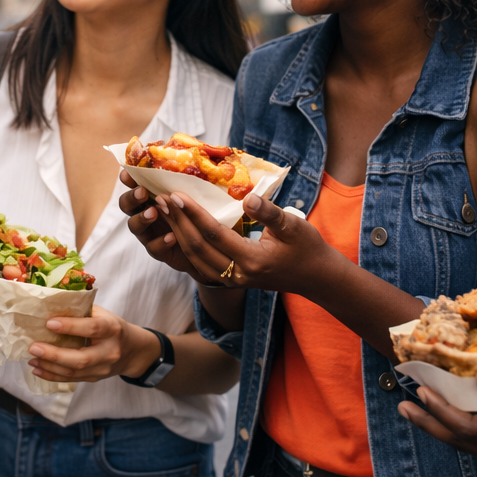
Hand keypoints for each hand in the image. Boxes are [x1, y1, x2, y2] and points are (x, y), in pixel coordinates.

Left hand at [27, 306, 161, 384]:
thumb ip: (82, 311)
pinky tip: (38, 370)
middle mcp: (109, 351)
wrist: (134, 351)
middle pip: (81, 359)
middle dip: (54, 355)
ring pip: (74, 372)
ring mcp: (103, 368)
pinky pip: (72, 379)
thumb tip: (51, 306)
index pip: (92, 329)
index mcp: (112, 329)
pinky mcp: (95, 378)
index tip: (49, 323)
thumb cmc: (113, 327)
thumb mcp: (104, 314)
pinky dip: (53, 376)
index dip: (71, 327)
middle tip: (33, 347)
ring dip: (49, 367)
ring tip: (32, 359)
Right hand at [120, 171, 200, 277]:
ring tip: (154, 212)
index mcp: (151, 196)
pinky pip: (153, 248)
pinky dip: (160, 242)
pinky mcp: (159, 251)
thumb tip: (195, 155)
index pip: (134, 184)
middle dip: (131, 197)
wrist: (209, 245)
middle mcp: (145, 212)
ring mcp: (150, 233)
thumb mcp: (194, 193)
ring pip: (134, 226)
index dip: (128, 178)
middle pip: (126, 205)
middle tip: (142, 192)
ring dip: (142, 217)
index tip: (127, 172)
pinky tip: (171, 236)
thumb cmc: (198, 213)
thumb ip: (188, 180)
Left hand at [157, 190, 341, 296]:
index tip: (176, 194)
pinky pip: (201, 265)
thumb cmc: (307, 247)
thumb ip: (270, 213)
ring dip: (178, 234)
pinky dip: (187, 246)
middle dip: (177, 223)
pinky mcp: (231, 280)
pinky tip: (178, 230)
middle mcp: (238, 275)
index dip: (192, 214)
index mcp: (252, 260)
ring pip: (195, 259)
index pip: (214, 234)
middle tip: (161, 199)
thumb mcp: (294, 226)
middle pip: (197, 248)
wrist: (316, 277)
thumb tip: (248, 198)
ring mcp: (233, 281)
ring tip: (164, 212)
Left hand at [397, 361, 476, 467]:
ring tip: (417, 409)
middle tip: (404, 404)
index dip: (441, 411)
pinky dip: (462, 429)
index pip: (470, 429)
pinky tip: (450, 414)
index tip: (421, 389)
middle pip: (464, 442)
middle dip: (431, 423)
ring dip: (442, 428)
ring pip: (472, 446)